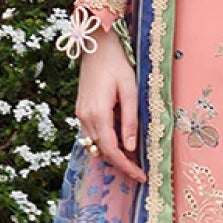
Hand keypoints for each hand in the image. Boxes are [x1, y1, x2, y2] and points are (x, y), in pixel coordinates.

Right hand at [75, 27, 145, 183]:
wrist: (96, 46)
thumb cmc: (117, 64)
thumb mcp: (130, 90)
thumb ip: (130, 120)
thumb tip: (131, 147)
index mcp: (98, 113)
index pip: (111, 150)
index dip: (126, 166)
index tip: (141, 176)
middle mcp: (85, 117)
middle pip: (102, 151)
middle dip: (121, 164)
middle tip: (140, 171)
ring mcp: (80, 114)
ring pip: (96, 144)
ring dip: (112, 154)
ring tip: (133, 159)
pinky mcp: (81, 110)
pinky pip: (92, 134)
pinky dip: (105, 142)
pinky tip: (120, 141)